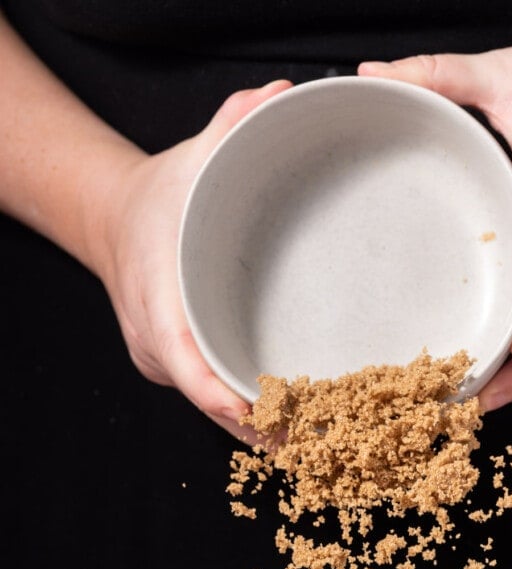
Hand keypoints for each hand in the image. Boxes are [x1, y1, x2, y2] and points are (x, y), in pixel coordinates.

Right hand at [93, 80, 291, 436]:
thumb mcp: (188, 161)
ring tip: (316, 447)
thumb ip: (228, 128)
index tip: (262, 417)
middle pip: (208, 402)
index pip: (184, 363)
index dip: (221, 397)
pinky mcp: (179, 368)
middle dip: (259, 428)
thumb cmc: (156, 200)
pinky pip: (214, 401)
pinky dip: (249, 418)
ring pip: (213, 411)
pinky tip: (291, 430)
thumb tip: (280, 96)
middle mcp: (158, 343)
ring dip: (259, 432)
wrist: (113, 223)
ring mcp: (166, 362)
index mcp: (157, 300)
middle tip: (316, 443)